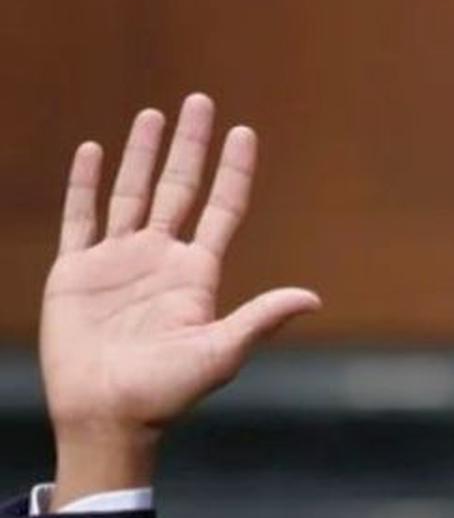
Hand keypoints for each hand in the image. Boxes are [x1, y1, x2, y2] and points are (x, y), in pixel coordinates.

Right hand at [40, 94, 320, 506]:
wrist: (106, 415)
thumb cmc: (166, 392)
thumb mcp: (220, 352)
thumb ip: (260, 319)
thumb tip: (314, 297)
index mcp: (197, 274)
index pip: (221, 208)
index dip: (234, 171)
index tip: (245, 132)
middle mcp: (161, 260)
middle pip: (179, 188)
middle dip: (191, 146)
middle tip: (200, 101)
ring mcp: (118, 262)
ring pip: (132, 192)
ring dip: (142, 154)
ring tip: (154, 115)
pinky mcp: (76, 272)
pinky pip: (80, 218)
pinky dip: (84, 184)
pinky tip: (91, 150)